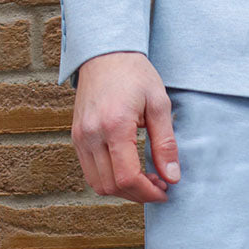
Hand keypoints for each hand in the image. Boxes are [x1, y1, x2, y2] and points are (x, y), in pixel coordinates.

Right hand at [71, 52, 179, 202]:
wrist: (105, 54)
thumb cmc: (135, 74)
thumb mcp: (159, 104)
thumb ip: (166, 144)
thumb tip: (172, 178)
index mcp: (114, 125)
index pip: (127, 177)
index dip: (148, 193)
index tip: (165, 192)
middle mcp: (91, 134)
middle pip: (112, 186)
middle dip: (138, 194)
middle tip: (158, 184)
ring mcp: (80, 137)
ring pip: (98, 184)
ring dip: (123, 191)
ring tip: (144, 179)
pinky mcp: (76, 137)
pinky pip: (91, 172)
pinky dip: (110, 180)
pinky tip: (128, 170)